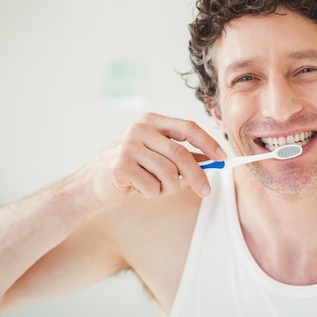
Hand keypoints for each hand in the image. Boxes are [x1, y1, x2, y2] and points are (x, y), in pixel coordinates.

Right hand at [81, 113, 226, 205]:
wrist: (93, 184)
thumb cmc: (129, 169)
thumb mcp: (157, 156)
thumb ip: (182, 155)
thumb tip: (214, 160)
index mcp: (152, 121)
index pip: (188, 128)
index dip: (208, 143)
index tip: (223, 158)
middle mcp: (140, 129)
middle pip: (181, 154)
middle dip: (198, 176)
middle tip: (206, 191)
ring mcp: (129, 145)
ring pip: (168, 173)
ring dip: (169, 189)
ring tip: (156, 189)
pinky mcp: (121, 165)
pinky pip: (152, 186)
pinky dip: (152, 194)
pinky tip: (139, 190)